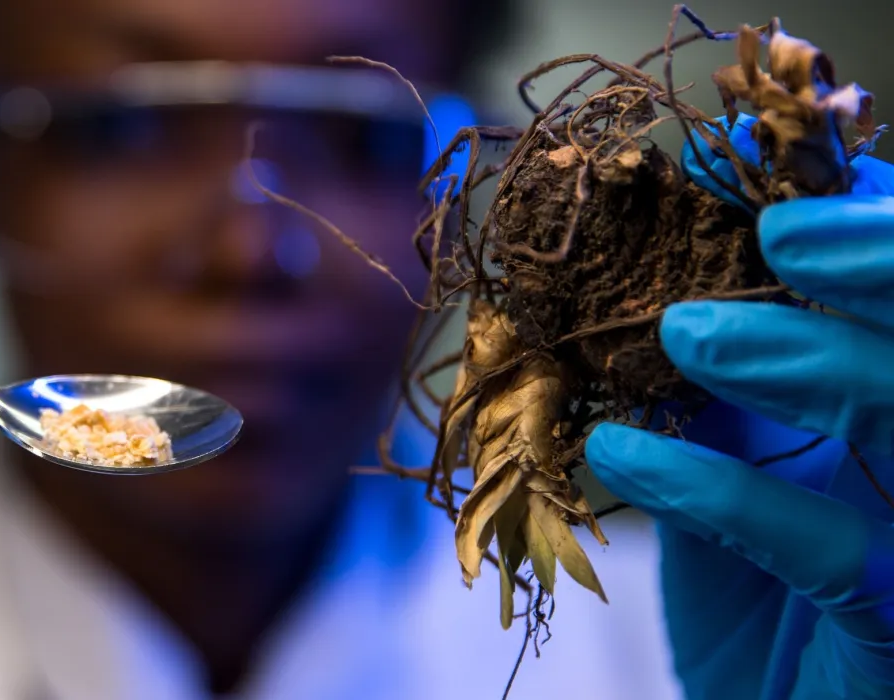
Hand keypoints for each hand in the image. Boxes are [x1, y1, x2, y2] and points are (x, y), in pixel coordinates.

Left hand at [585, 114, 893, 699]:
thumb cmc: (767, 595)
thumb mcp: (739, 461)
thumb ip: (725, 372)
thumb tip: (661, 254)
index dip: (863, 212)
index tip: (755, 149)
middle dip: (884, 261)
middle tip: (779, 223)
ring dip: (809, 360)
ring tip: (686, 329)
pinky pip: (827, 551)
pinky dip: (720, 492)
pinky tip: (620, 456)